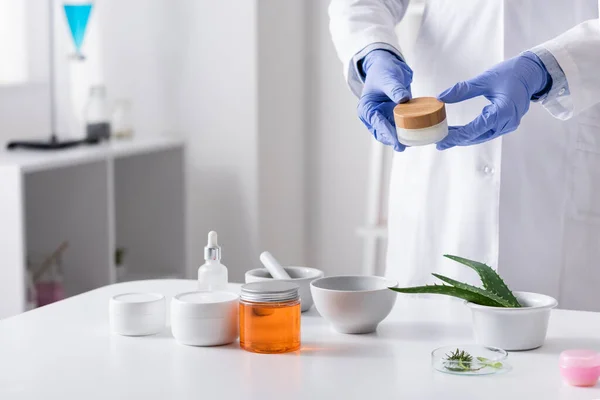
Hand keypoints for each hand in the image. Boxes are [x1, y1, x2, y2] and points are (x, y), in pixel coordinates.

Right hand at [358, 50, 412, 151]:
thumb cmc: (383, 71)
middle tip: (404, 146)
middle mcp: (373, 116)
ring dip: (400, 138)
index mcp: (366, 108)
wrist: (387, 66)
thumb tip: (403, 99)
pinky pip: (399, 127)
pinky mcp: (393, 117)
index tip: (396, 141)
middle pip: (382, 133)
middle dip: (393, 140)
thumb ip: (395, 89)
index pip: (377, 123)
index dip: (387, 133)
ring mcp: (383, 118)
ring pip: (390, 133)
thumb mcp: (388, 78)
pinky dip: (406, 131)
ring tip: (412, 143)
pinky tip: (416, 135)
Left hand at [436, 52, 550, 149]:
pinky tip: (459, 133)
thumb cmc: (511, 73)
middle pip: (477, 136)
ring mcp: (508, 125)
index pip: (476, 129)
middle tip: (439, 142)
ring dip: (464, 138)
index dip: (457, 136)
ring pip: (482, 136)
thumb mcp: (484, 79)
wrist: (531, 73)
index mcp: (503, 111)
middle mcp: (507, 122)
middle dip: (457, 140)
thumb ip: (462, 90)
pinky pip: (486, 132)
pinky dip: (472, 133)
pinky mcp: (506, 124)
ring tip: (446, 139)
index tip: (442, 139)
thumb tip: (441, 97)